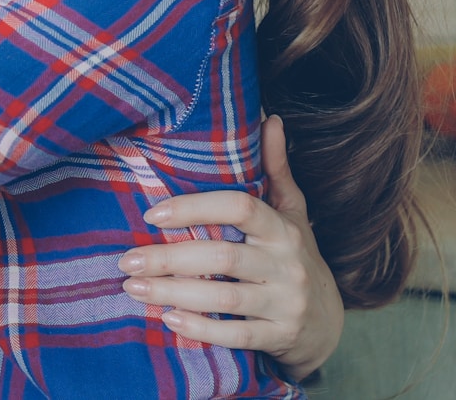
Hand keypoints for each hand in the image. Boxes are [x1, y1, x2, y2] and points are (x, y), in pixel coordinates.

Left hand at [118, 115, 341, 381]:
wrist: (328, 323)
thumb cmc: (295, 257)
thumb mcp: (292, 213)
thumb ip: (276, 169)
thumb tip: (270, 119)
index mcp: (283, 228)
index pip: (240, 207)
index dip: (195, 207)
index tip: (152, 214)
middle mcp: (287, 263)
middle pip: (223, 256)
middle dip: (169, 258)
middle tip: (126, 261)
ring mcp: (286, 302)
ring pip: (226, 297)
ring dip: (174, 293)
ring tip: (133, 290)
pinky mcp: (281, 336)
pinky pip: (237, 336)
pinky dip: (201, 329)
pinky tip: (168, 320)